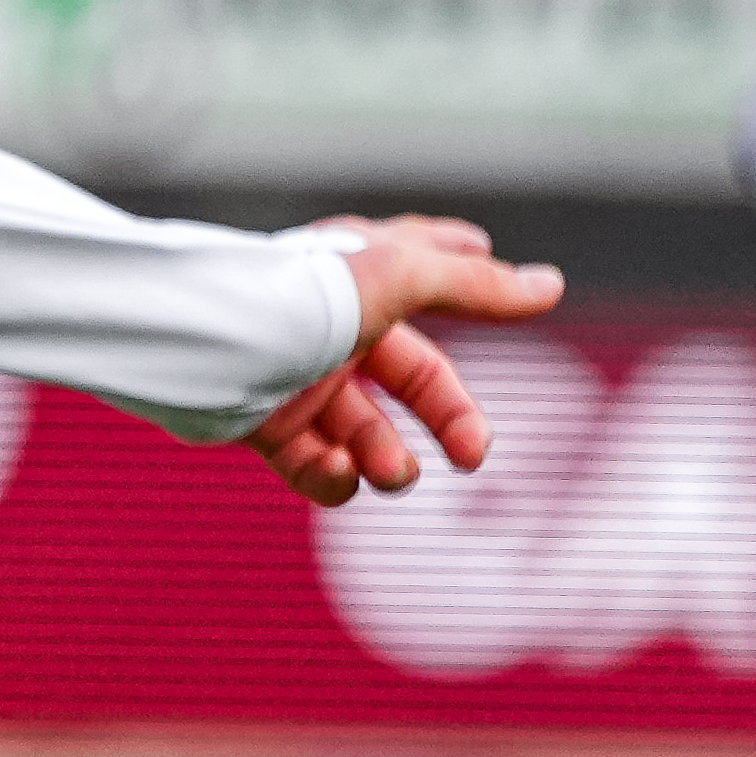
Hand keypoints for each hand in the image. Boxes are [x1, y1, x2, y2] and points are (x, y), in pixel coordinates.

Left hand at [242, 214, 566, 505]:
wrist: (205, 338)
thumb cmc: (304, 293)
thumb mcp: (400, 278)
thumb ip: (475, 286)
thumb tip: (550, 285)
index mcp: (358, 282)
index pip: (427, 279)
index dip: (472, 286)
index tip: (519, 296)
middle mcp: (329, 328)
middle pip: (412, 380)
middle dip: (451, 420)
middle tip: (474, 454)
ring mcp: (296, 378)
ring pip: (365, 433)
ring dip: (388, 460)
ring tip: (391, 471)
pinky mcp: (261, 424)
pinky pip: (312, 464)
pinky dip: (332, 478)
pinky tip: (340, 473)